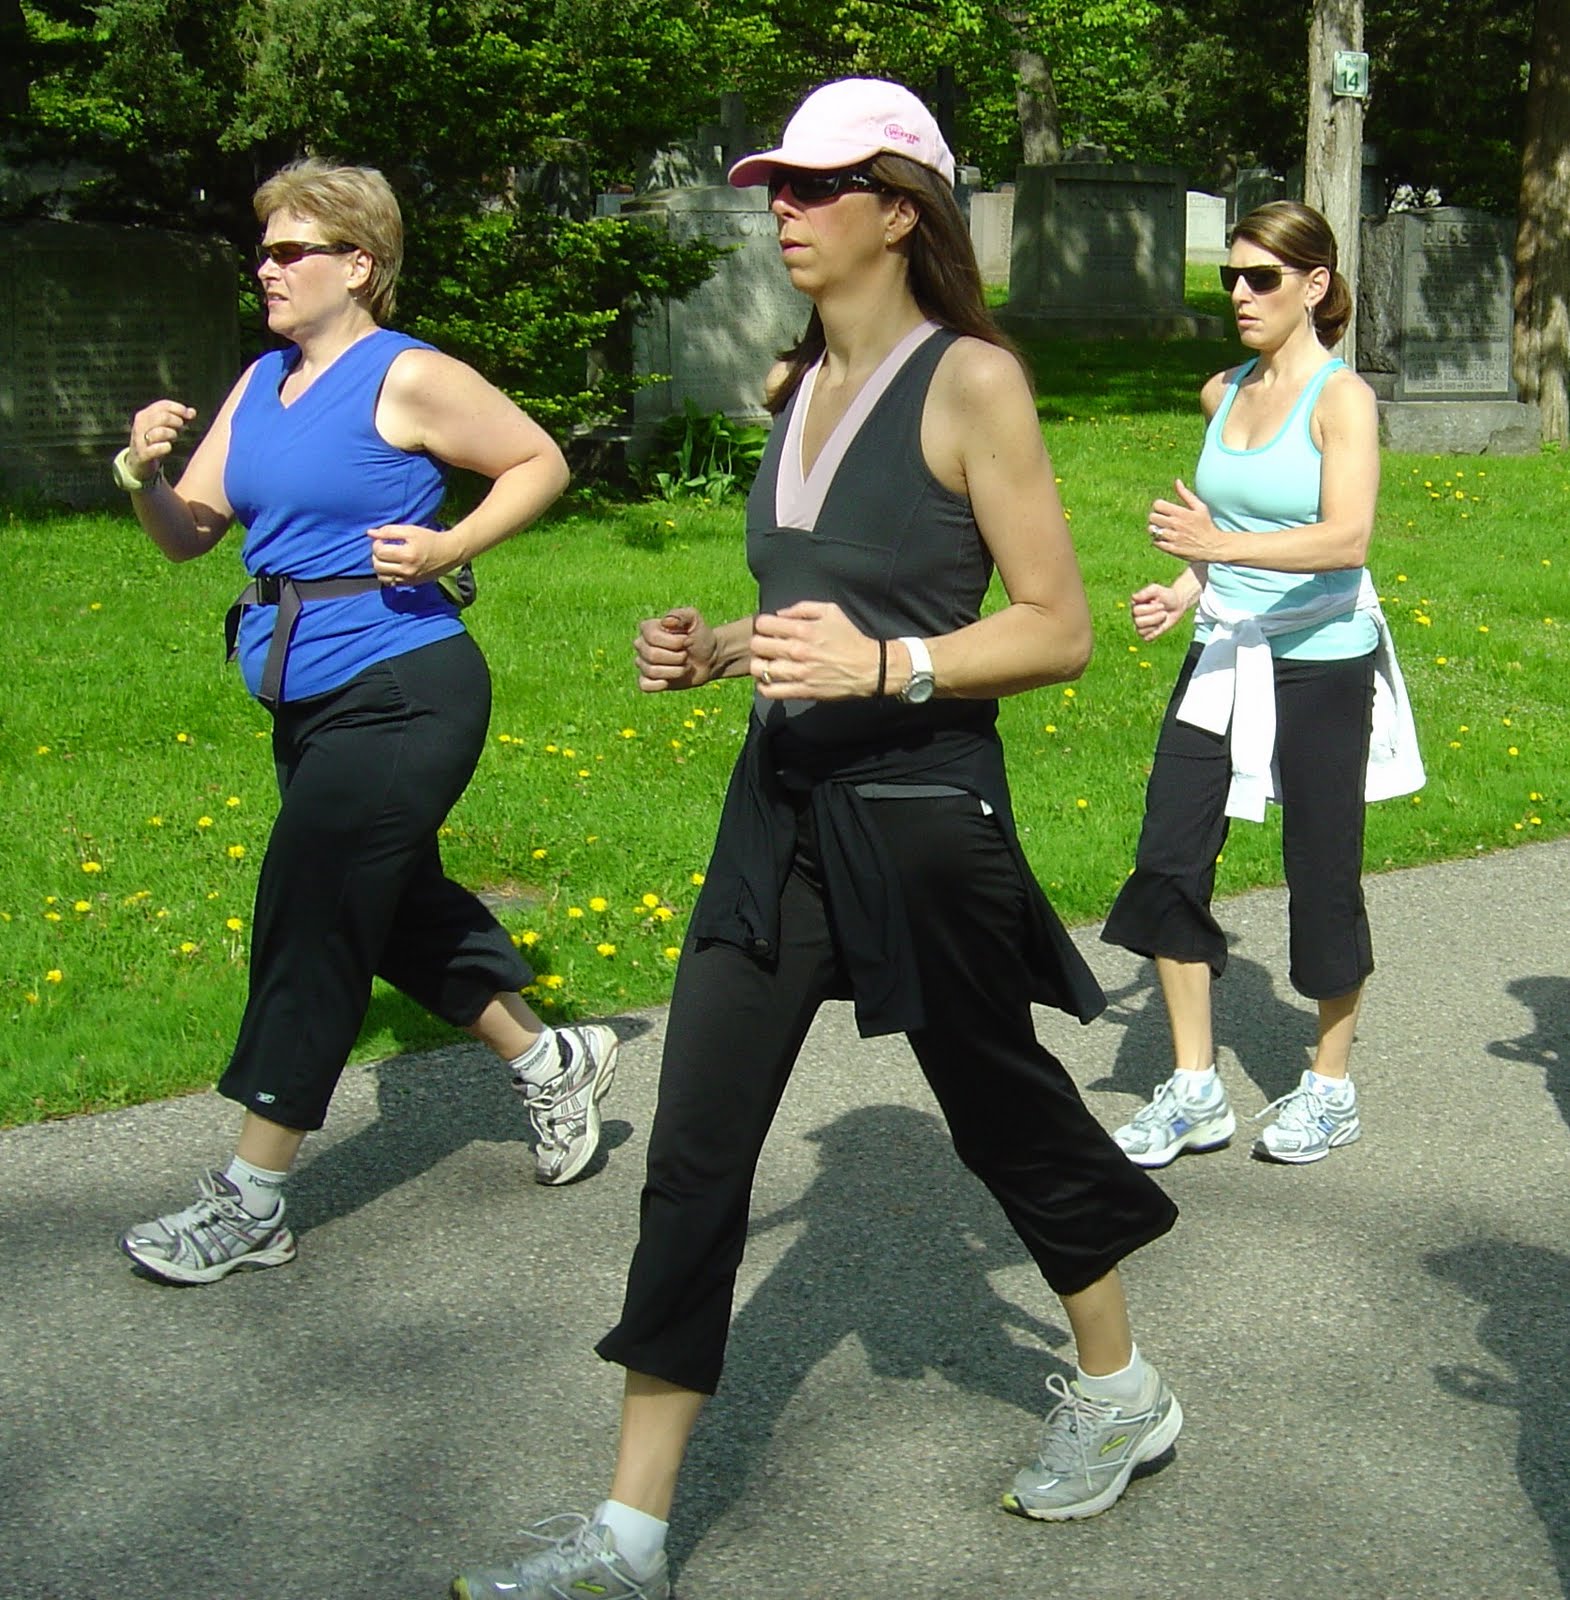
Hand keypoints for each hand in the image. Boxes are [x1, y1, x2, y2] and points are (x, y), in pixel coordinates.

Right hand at [128, 400, 196, 478]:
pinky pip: (154, 449)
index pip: (163, 405)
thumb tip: (192, 412)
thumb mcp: (163, 427)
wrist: (137, 462)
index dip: (179, 408)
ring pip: (160, 432)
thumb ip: (178, 419)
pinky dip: (164, 447)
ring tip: (174, 437)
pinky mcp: (142, 454)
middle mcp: (140, 425)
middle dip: (177, 421)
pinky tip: (168, 447)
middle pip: (163, 417)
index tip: (190, 415)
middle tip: (181, 427)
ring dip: (172, 434)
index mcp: (144, 415)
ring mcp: (140, 440)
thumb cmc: (154, 441)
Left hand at [365, 524, 453, 584]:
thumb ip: (389, 531)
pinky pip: (389, 583)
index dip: (376, 544)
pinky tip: (392, 567)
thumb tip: (370, 533)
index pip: (380, 552)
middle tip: (383, 548)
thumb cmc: (429, 539)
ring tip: (386, 558)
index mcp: (408, 554)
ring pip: (381, 576)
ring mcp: (409, 579)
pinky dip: (386, 575)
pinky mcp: (410, 584)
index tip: (382, 540)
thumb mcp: (410, 530)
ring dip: (379, 566)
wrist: (449, 553)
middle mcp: (407, 570)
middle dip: (376, 555)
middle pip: (378, 565)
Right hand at [635, 607, 717, 691]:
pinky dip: (658, 685)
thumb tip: (666, 622)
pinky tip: (668, 681)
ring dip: (675, 671)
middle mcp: (642, 645)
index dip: (673, 642)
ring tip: (684, 666)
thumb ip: (681, 615)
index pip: (651, 636)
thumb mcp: (694, 620)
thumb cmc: (700, 636)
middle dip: (676, 657)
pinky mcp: (648, 680)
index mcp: (648, 628)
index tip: (687, 640)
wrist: (709, 658)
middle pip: (651, 655)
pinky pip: (644, 685)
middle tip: (686, 654)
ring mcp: (644, 663)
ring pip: (651, 671)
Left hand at [751, 601, 877, 699]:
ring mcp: (798, 673)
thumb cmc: (850, 638)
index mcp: (803, 629)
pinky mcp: (802, 691)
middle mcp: (797, 651)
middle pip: (757, 645)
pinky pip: (771, 691)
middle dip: (759, 643)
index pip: (763, 624)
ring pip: (759, 669)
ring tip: (767, 663)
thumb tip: (780, 614)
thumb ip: (803, 608)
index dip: (763, 625)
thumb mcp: (831, 611)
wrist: (869, 668)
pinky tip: (770, 680)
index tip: (769, 629)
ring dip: (760, 664)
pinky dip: (764, 686)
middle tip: (767, 646)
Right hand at [1129, 583, 1189, 641]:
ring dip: (1156, 624)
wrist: (1177, 605)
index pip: (1136, 611)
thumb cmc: (1166, 596)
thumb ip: (1146, 592)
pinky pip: (1146, 638)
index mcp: (1135, 604)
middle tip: (1164, 612)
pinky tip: (1160, 626)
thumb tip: (1133, 598)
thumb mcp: (1157, 590)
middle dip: (1155, 617)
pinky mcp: (1146, 634)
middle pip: (1138, 622)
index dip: (1151, 609)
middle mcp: (1135, 615)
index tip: (1162, 604)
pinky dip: (1155, 633)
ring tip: (1163, 618)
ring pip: (1141, 631)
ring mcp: (1140, 625)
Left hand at [1148, 479, 1229, 562]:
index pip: (1158, 505)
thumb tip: (1177, 481)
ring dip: (1155, 529)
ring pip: (1152, 530)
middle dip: (1155, 517)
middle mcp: (1176, 525)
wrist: (1212, 546)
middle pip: (1152, 517)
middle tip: (1162, 520)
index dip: (1159, 506)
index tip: (1164, 510)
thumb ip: (1186, 494)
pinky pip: (1155, 542)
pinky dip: (1157, 540)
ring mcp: (1173, 537)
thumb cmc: (1205, 525)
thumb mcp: (1200, 507)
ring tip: (1162, 530)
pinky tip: (1164, 539)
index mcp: (1182, 513)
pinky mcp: (1171, 549)